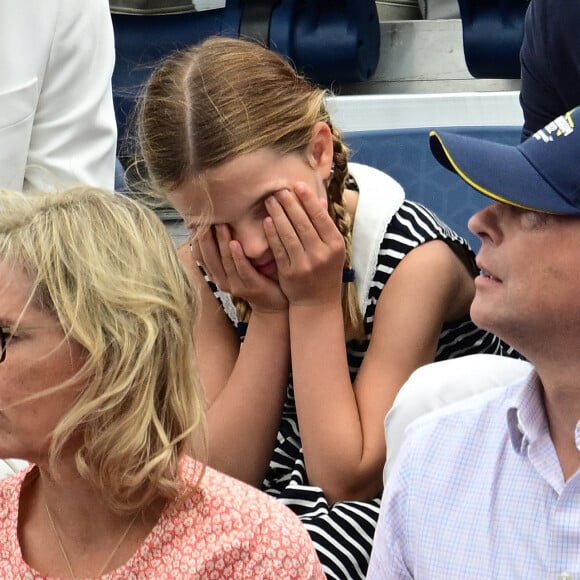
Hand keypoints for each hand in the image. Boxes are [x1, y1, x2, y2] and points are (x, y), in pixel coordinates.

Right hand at [191, 225, 287, 313]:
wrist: (272, 303)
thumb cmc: (254, 279)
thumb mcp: (234, 266)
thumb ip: (225, 251)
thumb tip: (214, 224)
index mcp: (216, 275)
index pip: (200, 255)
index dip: (197, 239)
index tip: (196, 220)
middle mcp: (222, 281)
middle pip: (209, 257)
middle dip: (206, 237)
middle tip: (205, 218)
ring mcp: (236, 285)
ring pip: (225, 261)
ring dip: (221, 242)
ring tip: (221, 225)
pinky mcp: (251, 286)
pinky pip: (243, 269)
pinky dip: (238, 256)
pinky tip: (235, 242)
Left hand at [264, 183, 345, 306]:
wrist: (317, 302)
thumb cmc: (325, 270)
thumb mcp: (332, 249)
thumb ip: (325, 225)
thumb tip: (319, 199)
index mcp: (335, 245)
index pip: (320, 217)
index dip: (308, 199)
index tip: (297, 184)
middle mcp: (321, 254)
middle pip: (303, 223)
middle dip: (290, 204)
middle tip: (279, 189)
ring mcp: (304, 264)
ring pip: (289, 234)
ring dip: (278, 215)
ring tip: (270, 200)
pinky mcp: (289, 272)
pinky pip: (279, 248)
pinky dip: (272, 233)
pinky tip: (267, 221)